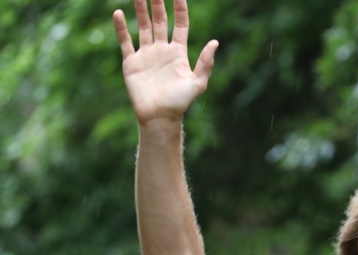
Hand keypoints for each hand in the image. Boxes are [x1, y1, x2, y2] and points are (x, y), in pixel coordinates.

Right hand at [113, 0, 217, 123]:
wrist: (159, 117)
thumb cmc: (180, 103)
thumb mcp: (198, 83)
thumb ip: (205, 63)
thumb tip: (215, 42)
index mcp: (179, 53)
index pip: (181, 24)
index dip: (180, 8)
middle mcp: (162, 50)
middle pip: (161, 21)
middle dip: (158, 4)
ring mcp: (146, 55)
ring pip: (144, 26)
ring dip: (140, 10)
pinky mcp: (132, 62)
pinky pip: (125, 41)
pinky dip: (121, 28)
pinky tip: (118, 13)